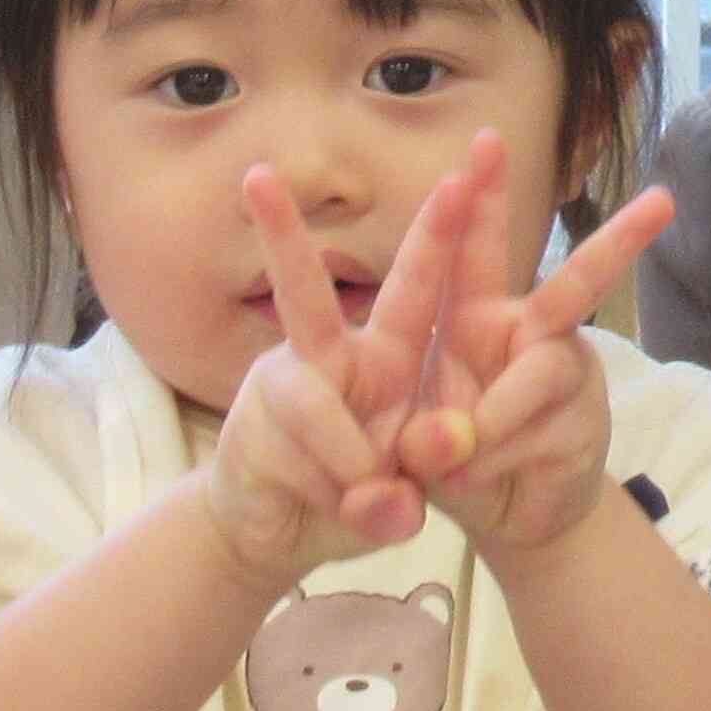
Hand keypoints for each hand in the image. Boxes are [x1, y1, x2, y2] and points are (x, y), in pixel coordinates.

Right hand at [198, 167, 446, 584]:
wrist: (274, 535)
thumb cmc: (354, 492)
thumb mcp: (410, 489)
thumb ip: (411, 490)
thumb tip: (392, 506)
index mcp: (385, 353)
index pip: (417, 286)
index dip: (442, 235)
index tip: (462, 176)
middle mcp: (327, 357)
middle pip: (303, 293)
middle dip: (281, 236)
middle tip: (256, 175)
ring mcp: (278, 391)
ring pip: (309, 402)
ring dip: (352, 460)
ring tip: (370, 498)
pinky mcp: (248, 432)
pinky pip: (300, 462)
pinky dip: (332, 496)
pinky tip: (333, 508)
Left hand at [388, 133, 676, 560]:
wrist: (512, 517)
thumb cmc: (450, 460)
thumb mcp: (409, 441)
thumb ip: (418, 438)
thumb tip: (443, 442)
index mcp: (471, 317)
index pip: (471, 251)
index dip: (477, 202)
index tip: (486, 143)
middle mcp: (526, 334)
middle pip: (573, 284)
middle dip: (617, 243)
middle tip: (664, 202)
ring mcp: (564, 379)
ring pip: (549, 370)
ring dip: (501, 412)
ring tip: (454, 454)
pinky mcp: (582, 423)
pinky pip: (541, 433)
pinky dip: (498, 460)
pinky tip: (478, 480)